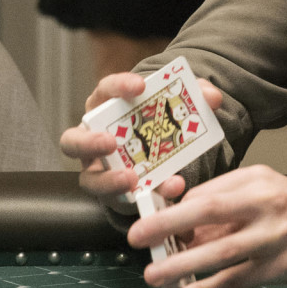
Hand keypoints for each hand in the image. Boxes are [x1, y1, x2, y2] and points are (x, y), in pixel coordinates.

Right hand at [59, 72, 223, 212]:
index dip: (118, 86)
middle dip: (90, 142)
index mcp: (107, 106)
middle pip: (73, 141)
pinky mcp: (115, 195)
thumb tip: (213, 97)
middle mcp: (93, 139)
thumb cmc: (156, 121)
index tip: (140, 86)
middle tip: (111, 143)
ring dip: (109, 181)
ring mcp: (100, 170)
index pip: (105, 90)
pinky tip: (167, 192)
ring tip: (132, 181)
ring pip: (90, 180)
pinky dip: (144, 198)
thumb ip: (195, 96)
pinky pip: (122, 201)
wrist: (160, 150)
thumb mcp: (174, 105)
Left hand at [128, 166, 286, 287]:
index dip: (173, 207)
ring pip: (221, 251)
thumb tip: (182, 228)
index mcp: (256, 179)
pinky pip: (239, 279)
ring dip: (183, 265)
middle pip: (209, 211)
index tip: (147, 218)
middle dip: (168, 224)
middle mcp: (266, 202)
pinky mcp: (283, 266)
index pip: (206, 191)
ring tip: (154, 274)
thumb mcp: (265, 191)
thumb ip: (228, 205)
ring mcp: (276, 235)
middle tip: (136, 236)